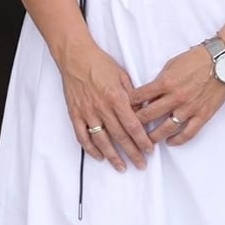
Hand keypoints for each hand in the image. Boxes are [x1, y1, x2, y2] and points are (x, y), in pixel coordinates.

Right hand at [58, 38, 151, 170]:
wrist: (75, 56)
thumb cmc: (100, 63)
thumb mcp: (123, 75)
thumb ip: (133, 96)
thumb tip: (143, 113)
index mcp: (116, 98)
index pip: (133, 126)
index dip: (142, 141)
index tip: (149, 150)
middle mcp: (102, 108)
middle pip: (120, 137)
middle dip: (132, 153)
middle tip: (141, 165)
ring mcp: (87, 112)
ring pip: (102, 141)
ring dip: (113, 156)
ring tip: (122, 167)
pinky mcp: (75, 114)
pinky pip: (82, 136)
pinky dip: (91, 149)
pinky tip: (99, 157)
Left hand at [133, 44, 224, 146]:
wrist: (223, 61)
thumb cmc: (197, 59)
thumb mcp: (172, 64)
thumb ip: (160, 80)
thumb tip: (148, 94)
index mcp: (165, 82)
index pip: (139, 96)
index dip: (127, 104)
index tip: (121, 109)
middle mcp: (175, 97)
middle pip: (149, 115)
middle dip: (135, 123)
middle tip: (128, 130)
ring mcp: (189, 108)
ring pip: (166, 129)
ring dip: (154, 137)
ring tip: (146, 142)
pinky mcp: (202, 115)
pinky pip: (188, 133)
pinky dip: (178, 140)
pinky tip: (170, 143)